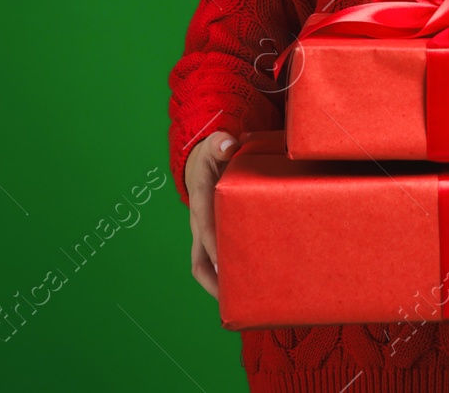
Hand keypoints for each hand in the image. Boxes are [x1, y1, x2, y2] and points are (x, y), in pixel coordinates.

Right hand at [186, 131, 238, 297]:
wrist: (202, 161)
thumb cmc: (213, 154)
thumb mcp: (215, 144)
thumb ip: (220, 143)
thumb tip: (228, 144)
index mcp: (200, 202)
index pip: (205, 228)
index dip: (213, 247)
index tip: (224, 265)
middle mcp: (199, 224)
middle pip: (200, 261)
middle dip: (215, 282)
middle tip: (236, 300)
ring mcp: (206, 234)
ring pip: (206, 268)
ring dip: (220, 288)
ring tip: (243, 306)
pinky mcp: (215, 238)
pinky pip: (218, 262)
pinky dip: (227, 278)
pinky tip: (249, 289)